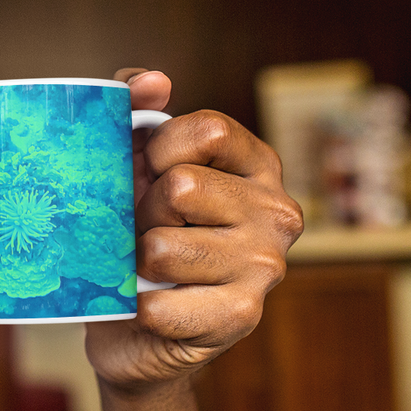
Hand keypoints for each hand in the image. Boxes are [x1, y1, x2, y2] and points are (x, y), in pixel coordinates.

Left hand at [85, 68, 301, 394]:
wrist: (133, 328)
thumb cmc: (136, 232)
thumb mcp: (134, 162)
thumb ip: (135, 107)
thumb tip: (155, 82)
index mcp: (257, 165)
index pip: (207, 129)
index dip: (158, 149)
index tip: (148, 171)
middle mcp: (277, 212)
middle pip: (183, 186)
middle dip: (144, 211)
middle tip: (145, 231)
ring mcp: (266, 267)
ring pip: (162, 245)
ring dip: (136, 261)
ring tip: (149, 269)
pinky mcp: (241, 317)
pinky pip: (158, 303)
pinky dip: (139, 306)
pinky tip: (151, 306)